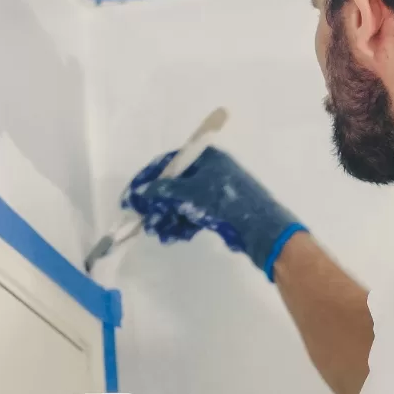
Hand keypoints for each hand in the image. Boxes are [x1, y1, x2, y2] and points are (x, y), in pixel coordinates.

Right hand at [121, 146, 307, 279]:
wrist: (261, 227)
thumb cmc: (225, 201)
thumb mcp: (191, 192)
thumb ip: (164, 191)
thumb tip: (142, 192)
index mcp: (205, 158)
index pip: (169, 163)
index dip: (148, 179)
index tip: (132, 196)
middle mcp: (209, 171)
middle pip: (174, 185)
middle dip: (158, 203)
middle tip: (144, 219)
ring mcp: (214, 191)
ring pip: (182, 203)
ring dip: (168, 217)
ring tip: (160, 233)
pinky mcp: (218, 210)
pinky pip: (192, 214)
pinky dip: (182, 224)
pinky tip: (175, 236)